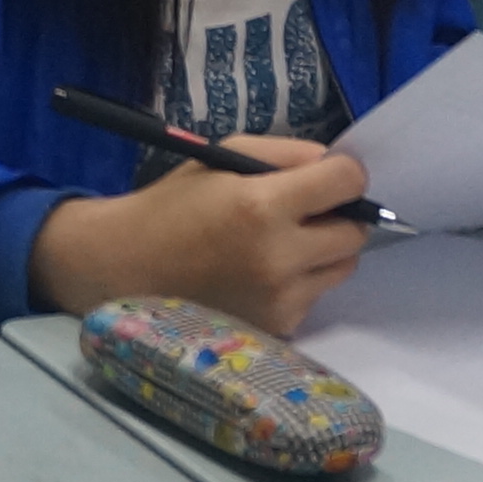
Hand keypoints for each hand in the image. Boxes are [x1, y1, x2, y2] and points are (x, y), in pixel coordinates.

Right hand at [27, 139, 377, 335]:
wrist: (128, 267)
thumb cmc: (174, 205)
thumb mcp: (223, 157)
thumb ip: (286, 153)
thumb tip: (335, 165)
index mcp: (262, 206)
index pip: (347, 183)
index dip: (344, 174)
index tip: (329, 176)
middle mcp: (279, 258)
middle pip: (354, 233)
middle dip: (338, 215)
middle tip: (307, 211)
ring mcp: (279, 300)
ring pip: (342, 268)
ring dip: (324, 251)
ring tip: (283, 244)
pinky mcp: (276, 328)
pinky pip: (314, 297)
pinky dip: (300, 283)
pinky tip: (261, 275)